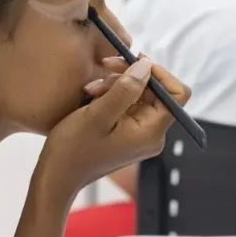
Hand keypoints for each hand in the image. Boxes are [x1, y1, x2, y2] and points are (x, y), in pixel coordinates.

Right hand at [35, 57, 190, 202]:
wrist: (58, 175)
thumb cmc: (74, 149)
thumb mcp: (98, 114)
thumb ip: (125, 89)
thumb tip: (147, 66)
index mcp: (151, 132)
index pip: (177, 94)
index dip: (161, 74)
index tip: (135, 61)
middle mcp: (152, 134)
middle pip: (158, 91)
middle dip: (132, 76)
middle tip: (106, 67)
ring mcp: (141, 133)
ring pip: (141, 94)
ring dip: (118, 84)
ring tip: (92, 88)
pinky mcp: (129, 132)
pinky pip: (129, 103)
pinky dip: (113, 94)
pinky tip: (93, 95)